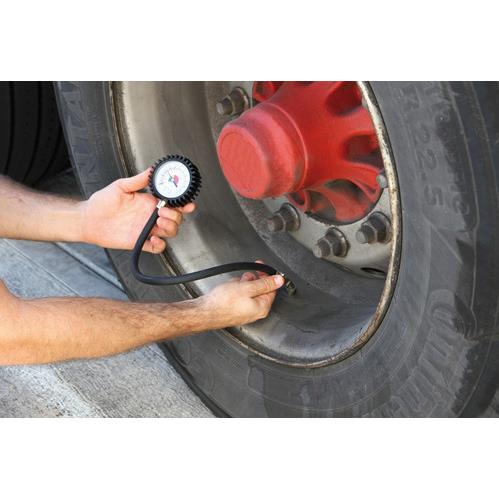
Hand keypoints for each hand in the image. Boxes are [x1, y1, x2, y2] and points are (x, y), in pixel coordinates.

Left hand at [79, 169, 194, 252]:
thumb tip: (151, 170)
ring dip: (170, 227)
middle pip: (176, 219)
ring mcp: (147, 230)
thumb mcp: (121, 187)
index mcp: (150, 203)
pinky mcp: (140, 242)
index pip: (173, 204)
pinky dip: (159, 245)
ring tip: (159, 221)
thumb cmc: (103, 202)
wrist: (89, 219)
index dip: (184, 204)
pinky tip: (153, 238)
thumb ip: (138, 180)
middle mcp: (151, 216)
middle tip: (163, 211)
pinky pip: (157, 247)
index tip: (187, 203)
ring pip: (170, 232)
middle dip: (176, 216)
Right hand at [199, 271, 283, 328]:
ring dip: (241, 285)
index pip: (271, 288)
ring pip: (248, 292)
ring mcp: (246, 312)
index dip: (266, 275)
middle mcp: (256, 312)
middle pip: (259, 289)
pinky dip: (235, 291)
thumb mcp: (247, 287)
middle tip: (242, 279)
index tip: (260, 267)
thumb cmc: (223, 303)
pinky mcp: (236, 311)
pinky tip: (228, 291)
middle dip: (251, 280)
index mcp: (262, 307)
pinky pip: (240, 297)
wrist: (205, 312)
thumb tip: (279, 280)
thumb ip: (265, 283)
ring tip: (232, 286)